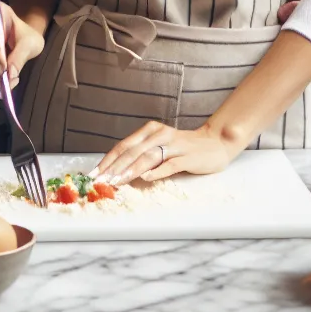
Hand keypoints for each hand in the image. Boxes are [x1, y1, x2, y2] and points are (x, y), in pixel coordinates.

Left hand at [91, 121, 242, 184]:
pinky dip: (157, 171)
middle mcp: (160, 134)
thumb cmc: (183, 148)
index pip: (124, 145)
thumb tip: (115, 172)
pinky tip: (146, 178)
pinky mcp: (188, 156)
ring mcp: (175, 144)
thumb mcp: (159, 146)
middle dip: (115, 167)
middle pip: (133, 151)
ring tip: (118, 181)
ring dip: (131, 170)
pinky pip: (170, 164)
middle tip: (102, 181)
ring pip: (148, 157)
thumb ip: (141, 155)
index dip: (108, 160)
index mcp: (150, 130)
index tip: (94, 174)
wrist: (216, 143)